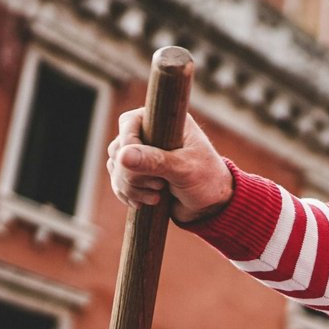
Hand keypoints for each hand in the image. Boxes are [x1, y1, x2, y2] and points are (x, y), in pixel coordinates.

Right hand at [106, 109, 231, 223]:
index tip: (141, 167)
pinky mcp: (139, 173)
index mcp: (167, 122)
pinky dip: (127, 193)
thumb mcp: (184, 170)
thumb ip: (155, 161)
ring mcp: (144, 154)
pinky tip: (144, 203)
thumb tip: (122, 155)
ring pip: (116, 166)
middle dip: (132, 173)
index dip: (128, 144)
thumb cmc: (207, 180)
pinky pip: (117, 181)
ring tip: (156, 197)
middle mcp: (152, 134)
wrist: (212, 206)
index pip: (129, 122)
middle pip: (118, 148)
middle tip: (159, 185)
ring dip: (130, 186)